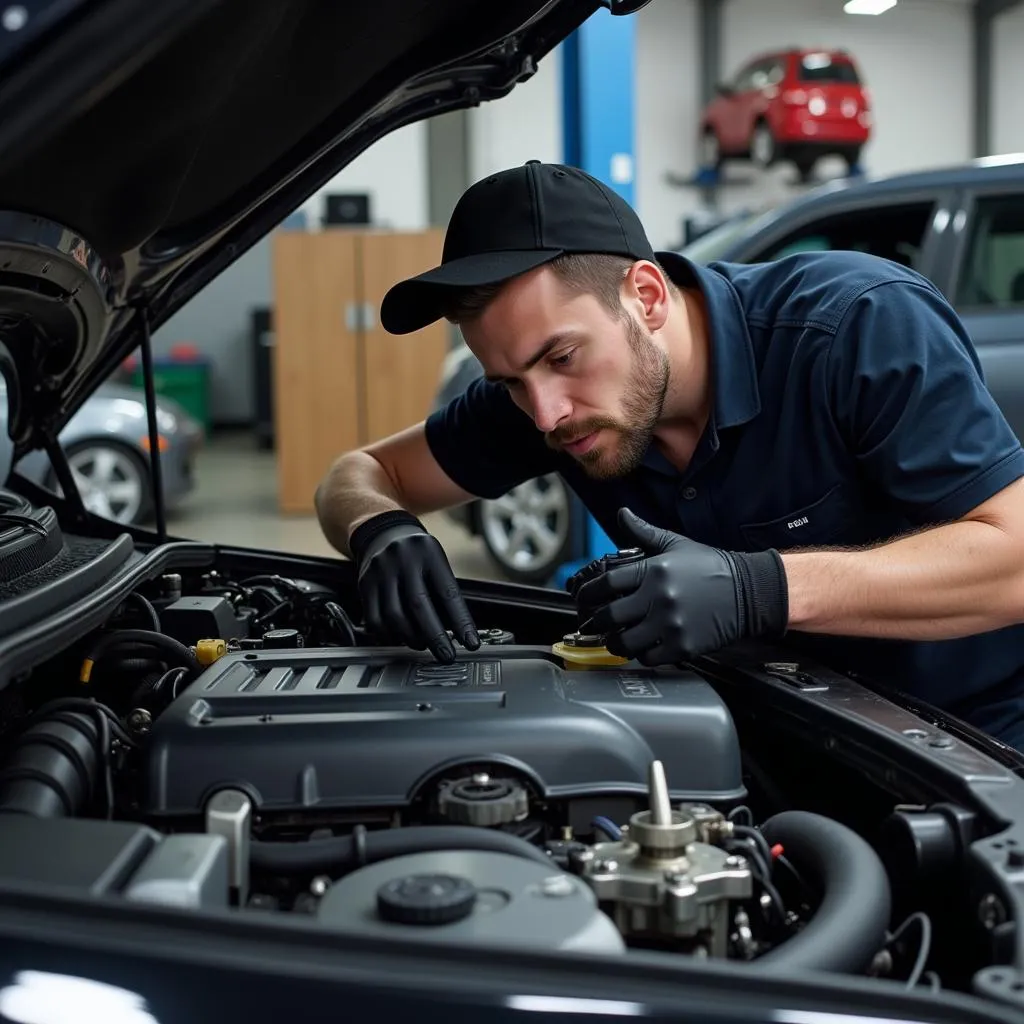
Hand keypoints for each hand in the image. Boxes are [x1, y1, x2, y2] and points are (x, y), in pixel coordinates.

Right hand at [349, 511, 479, 662]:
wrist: (382, 533)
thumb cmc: (417, 553)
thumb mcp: (435, 561)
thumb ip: (443, 591)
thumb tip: (458, 631)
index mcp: (429, 553)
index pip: (448, 593)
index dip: (461, 622)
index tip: (470, 643)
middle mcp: (403, 560)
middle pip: (419, 606)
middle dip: (435, 637)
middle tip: (446, 655)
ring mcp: (381, 571)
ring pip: (395, 615)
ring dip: (411, 638)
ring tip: (422, 644)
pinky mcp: (364, 583)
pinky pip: (374, 618)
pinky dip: (389, 635)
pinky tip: (399, 638)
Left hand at [569, 508, 788, 665]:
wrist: (750, 591)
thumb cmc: (712, 568)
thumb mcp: (677, 545)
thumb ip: (644, 533)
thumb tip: (623, 514)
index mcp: (654, 571)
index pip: (606, 583)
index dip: (588, 593)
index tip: (584, 598)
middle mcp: (659, 598)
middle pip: (609, 616)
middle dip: (597, 622)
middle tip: (595, 624)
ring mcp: (671, 624)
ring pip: (624, 642)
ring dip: (614, 642)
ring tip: (616, 638)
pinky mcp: (683, 646)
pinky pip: (648, 658)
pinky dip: (640, 655)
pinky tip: (642, 647)